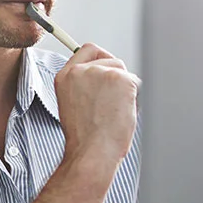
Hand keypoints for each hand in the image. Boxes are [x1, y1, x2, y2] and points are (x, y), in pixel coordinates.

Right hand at [55, 43, 139, 163]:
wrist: (91, 152)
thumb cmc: (85, 137)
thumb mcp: (73, 104)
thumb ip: (84, 85)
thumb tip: (105, 78)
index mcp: (65, 76)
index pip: (87, 50)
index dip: (101, 58)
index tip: (108, 68)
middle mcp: (80, 70)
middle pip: (111, 59)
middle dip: (118, 76)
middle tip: (113, 101)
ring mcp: (101, 73)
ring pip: (125, 72)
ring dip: (126, 89)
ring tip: (115, 111)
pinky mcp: (120, 79)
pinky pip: (136, 83)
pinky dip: (135, 98)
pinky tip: (123, 112)